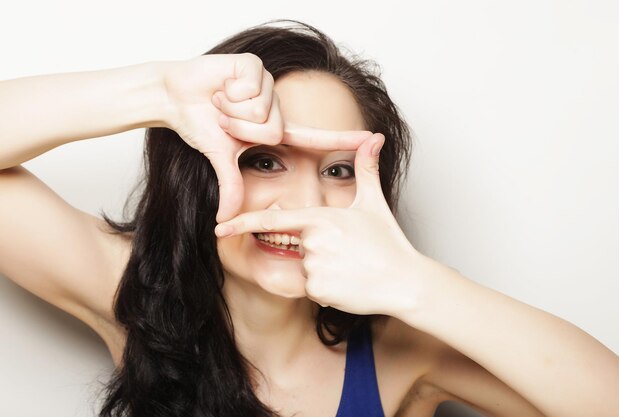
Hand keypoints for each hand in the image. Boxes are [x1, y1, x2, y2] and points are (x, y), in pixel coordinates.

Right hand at [162, 53, 371, 221]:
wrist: (175, 96)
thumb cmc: (201, 124)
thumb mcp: (221, 159)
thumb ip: (231, 186)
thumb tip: (224, 219)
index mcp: (275, 129)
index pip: (316, 138)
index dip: (345, 140)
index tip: (374, 139)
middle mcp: (277, 107)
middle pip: (275, 131)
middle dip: (242, 130)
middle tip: (225, 119)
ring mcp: (269, 85)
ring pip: (262, 112)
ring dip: (232, 112)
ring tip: (221, 103)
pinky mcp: (256, 66)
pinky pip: (250, 89)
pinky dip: (228, 93)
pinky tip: (221, 87)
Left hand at [214, 133, 422, 316]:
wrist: (405, 282)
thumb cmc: (389, 242)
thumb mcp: (374, 204)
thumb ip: (366, 170)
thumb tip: (374, 138)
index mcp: (320, 218)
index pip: (273, 221)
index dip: (242, 223)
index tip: (219, 227)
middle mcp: (312, 242)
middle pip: (298, 247)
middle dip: (317, 252)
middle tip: (348, 254)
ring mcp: (314, 268)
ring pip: (305, 269)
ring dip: (323, 270)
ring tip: (351, 268)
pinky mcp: (318, 291)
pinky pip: (313, 288)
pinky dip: (327, 287)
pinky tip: (349, 284)